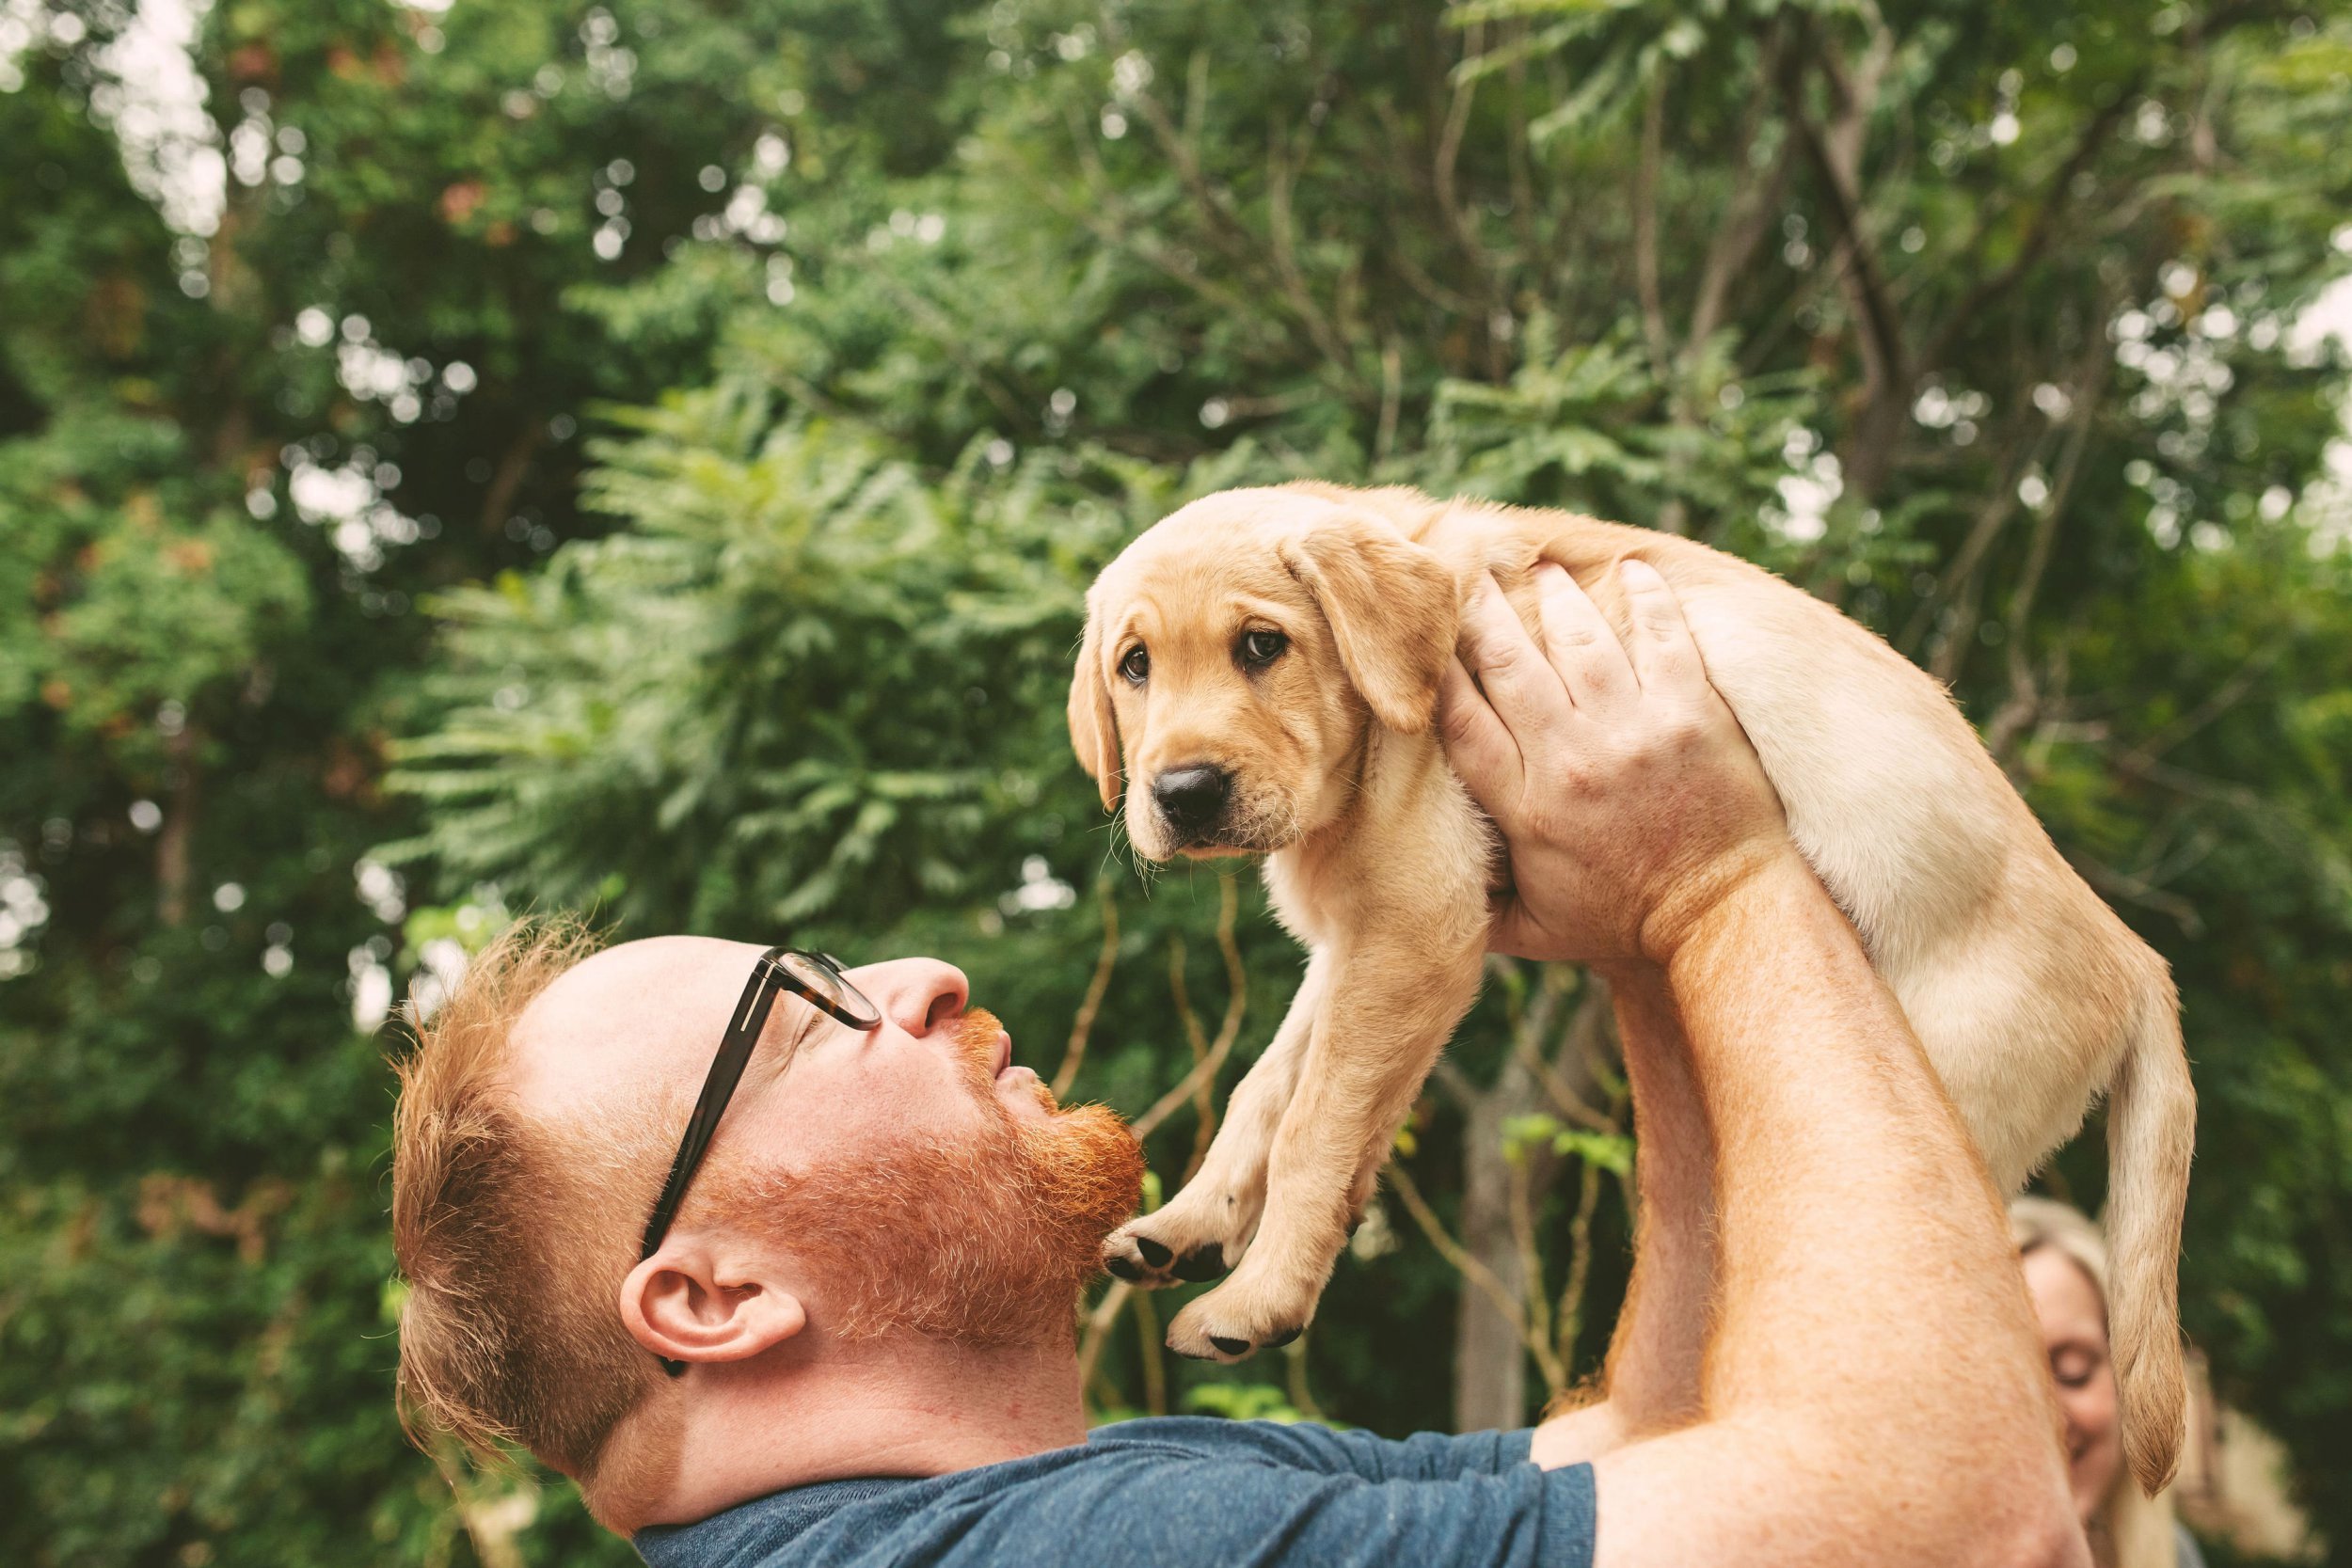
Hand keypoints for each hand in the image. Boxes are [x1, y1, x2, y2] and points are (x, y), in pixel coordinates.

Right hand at [1437, 558, 1794, 966]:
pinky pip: (1662, 636)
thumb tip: (1417, 892)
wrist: (1723, 918)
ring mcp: (1635, 731)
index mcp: (1525, 807)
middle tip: (1468, 574)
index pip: (1460, 721)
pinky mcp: (1692, 713)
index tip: (1421, 639)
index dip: (1435, 672)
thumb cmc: (1626, 924)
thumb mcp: (1537, 930)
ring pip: (1579, 638)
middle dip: (1482, 613)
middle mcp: (1572, 759)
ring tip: (1542, 571)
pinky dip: (1646, 597)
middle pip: (1509, 664)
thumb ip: (1478, 908)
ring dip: (1555, 596)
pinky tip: (1630, 570)